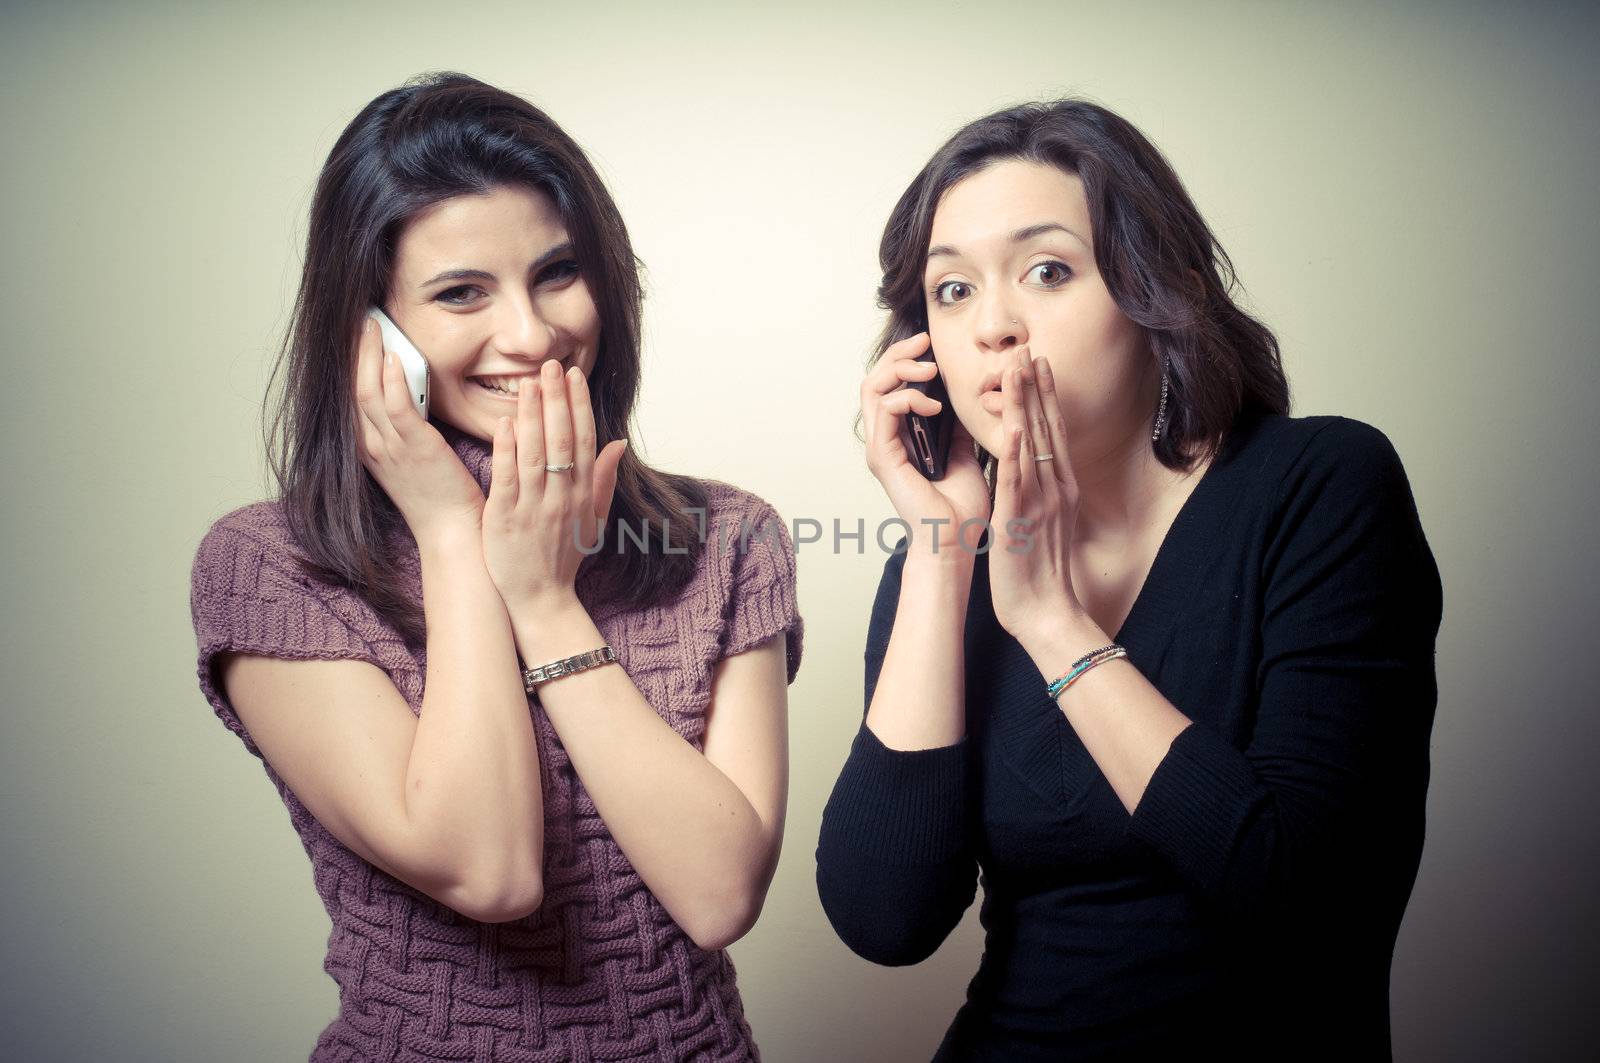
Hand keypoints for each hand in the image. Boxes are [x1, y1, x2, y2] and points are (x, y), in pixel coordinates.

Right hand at [354, 316, 484, 545]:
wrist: (453, 532)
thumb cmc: (441, 495)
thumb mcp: (412, 458)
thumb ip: (405, 427)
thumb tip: (408, 392)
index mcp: (369, 448)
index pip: (350, 395)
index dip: (350, 362)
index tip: (355, 334)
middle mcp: (371, 446)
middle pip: (352, 388)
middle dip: (354, 350)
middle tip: (359, 318)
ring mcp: (390, 448)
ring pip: (368, 392)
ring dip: (370, 355)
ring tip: (374, 325)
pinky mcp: (416, 450)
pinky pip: (395, 410)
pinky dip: (392, 381)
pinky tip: (395, 357)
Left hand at [482, 357, 626, 611]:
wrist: (541, 598)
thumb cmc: (563, 556)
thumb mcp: (594, 518)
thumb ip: (604, 478)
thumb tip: (619, 442)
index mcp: (583, 493)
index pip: (584, 440)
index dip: (579, 405)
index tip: (574, 376)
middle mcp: (562, 496)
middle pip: (562, 439)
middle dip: (557, 400)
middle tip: (550, 365)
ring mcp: (535, 506)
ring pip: (536, 454)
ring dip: (533, 416)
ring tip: (528, 383)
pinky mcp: (506, 518)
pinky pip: (509, 479)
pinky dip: (508, 451)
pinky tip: (505, 424)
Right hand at [861, 332, 991, 556]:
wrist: (956, 541)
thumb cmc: (960, 508)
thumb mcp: (964, 454)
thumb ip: (958, 427)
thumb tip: (967, 399)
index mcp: (901, 437)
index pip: (891, 385)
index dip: (907, 359)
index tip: (932, 346)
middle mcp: (885, 440)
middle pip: (875, 379)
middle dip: (899, 354)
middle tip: (925, 342)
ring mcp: (881, 448)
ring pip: (872, 388)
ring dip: (900, 370)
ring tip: (930, 371)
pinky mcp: (884, 456)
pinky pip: (884, 410)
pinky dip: (907, 398)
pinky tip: (934, 405)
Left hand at [989, 348, 1087, 647]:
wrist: (1045, 611)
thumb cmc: (1038, 570)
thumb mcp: (1041, 520)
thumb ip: (1039, 491)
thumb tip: (1031, 467)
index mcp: (1057, 488)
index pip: (1052, 432)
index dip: (1045, 397)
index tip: (1038, 364)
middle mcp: (1053, 489)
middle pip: (1046, 429)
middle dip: (1036, 388)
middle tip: (1028, 349)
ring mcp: (1038, 503)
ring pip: (1031, 446)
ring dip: (1025, 407)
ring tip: (1017, 371)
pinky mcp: (1018, 521)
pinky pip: (1016, 483)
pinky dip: (1015, 455)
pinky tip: (1014, 429)